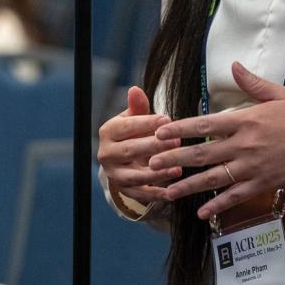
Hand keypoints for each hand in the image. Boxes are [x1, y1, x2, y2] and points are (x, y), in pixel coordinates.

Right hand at [97, 86, 183, 209]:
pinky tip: (171, 193)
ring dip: (157, 173)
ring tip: (178, 169)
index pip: (127, 127)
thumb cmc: (134, 132)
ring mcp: (114, 174)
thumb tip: (135, 89)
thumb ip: (138, 106)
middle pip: (131, 150)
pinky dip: (155, 195)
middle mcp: (106, 154)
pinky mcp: (123, 190)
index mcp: (108, 132)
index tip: (167, 120)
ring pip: (135, 176)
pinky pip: (140, 195)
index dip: (147, 123)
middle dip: (155, 147)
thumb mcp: (134, 117)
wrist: (124, 158)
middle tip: (177, 142)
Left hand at [148, 61, 284, 220]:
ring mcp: (254, 167)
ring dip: (188, 186)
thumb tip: (234, 65)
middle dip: (174, 158)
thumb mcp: (281, 94)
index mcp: (247, 120)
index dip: (180, 128)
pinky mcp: (264, 184)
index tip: (160, 131)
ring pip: (214, 178)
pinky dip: (218, 206)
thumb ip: (253, 84)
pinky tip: (201, 214)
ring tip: (167, 192)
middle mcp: (245, 144)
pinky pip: (236, 197)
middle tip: (151, 163)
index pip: (206, 123)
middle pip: (203, 152)